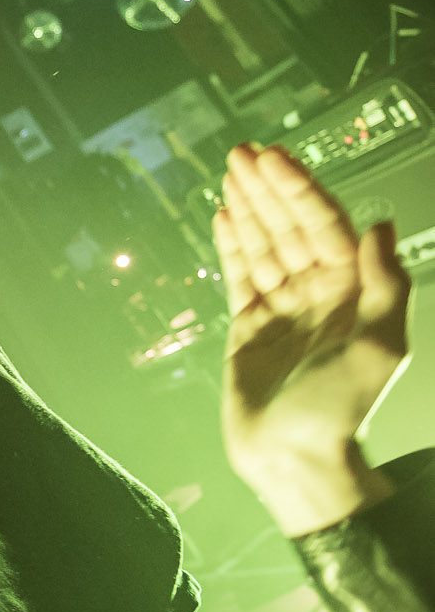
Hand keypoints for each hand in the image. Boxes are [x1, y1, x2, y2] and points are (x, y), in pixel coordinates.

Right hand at [215, 144, 407, 534]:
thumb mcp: (381, 344)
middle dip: (268, 189)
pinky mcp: (250, 327)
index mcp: (353, 293)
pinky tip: (224, 217)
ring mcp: (283, 309)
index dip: (300, 190)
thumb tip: (379, 225)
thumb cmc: (341, 409)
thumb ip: (387, 283)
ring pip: (264, 245)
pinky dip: (232, 245)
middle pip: (291, 227)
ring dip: (248, 208)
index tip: (276, 160)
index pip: (325, 226)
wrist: (294, 458)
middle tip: (243, 153)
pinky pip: (240, 276)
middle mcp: (319, 294)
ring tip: (230, 172)